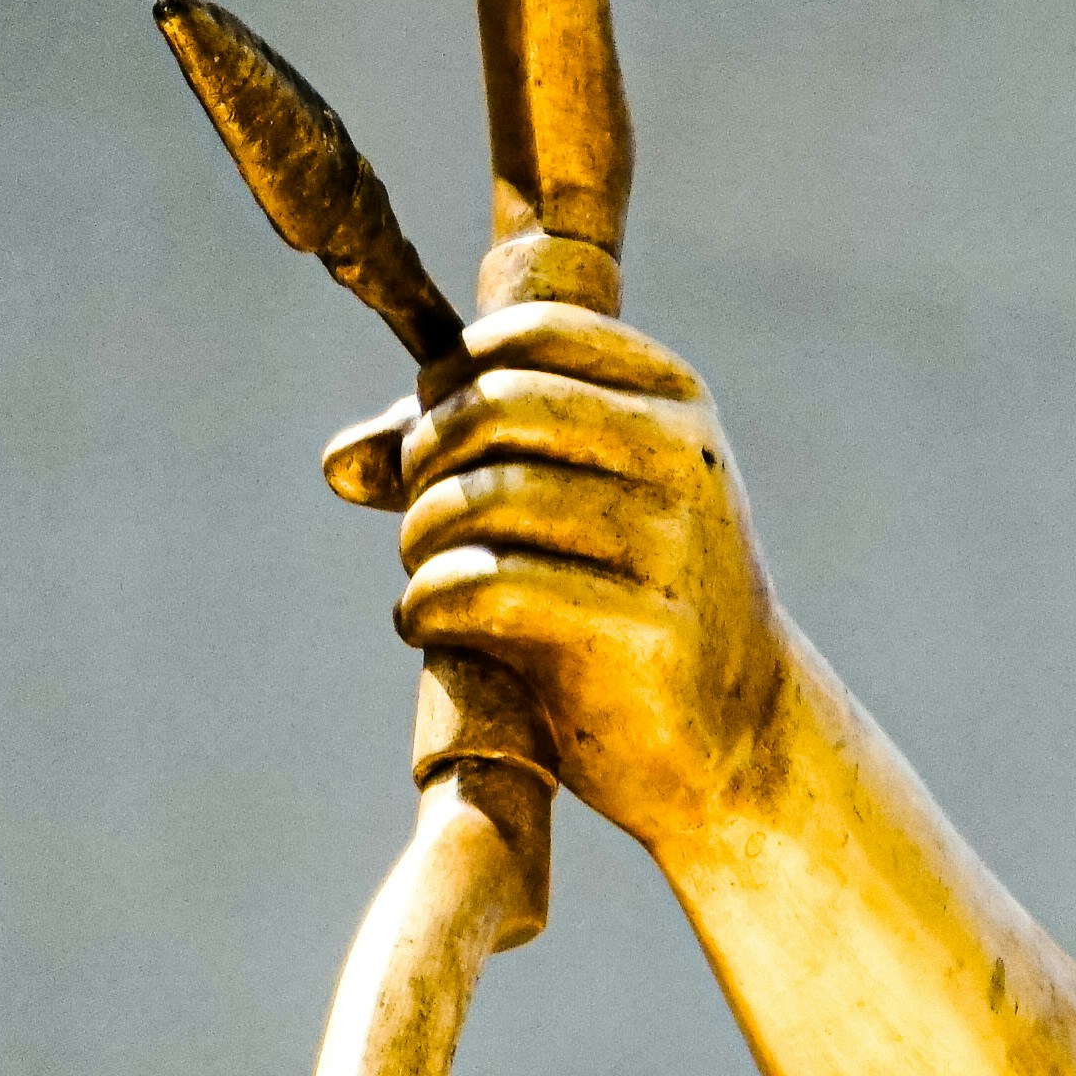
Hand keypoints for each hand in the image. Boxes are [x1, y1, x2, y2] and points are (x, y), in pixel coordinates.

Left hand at [363, 306, 794, 856]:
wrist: (737, 740)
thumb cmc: (631, 605)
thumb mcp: (570, 508)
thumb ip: (464, 462)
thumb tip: (337, 462)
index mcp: (674, 399)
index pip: (531, 335)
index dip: (451, 376)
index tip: (427, 434)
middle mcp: (683, 456)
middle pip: (497, 408)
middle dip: (426, 458)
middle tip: (418, 519)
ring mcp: (673, 543)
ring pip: (488, 496)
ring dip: (421, 538)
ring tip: (423, 574)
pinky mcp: (645, 633)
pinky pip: (491, 586)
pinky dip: (429, 600)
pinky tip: (423, 622)